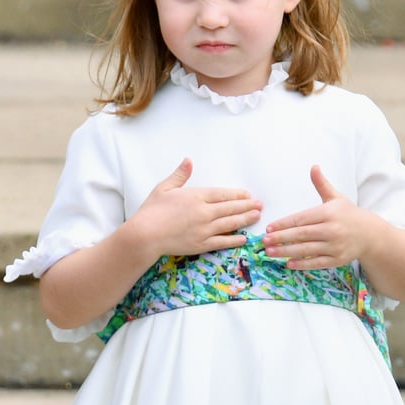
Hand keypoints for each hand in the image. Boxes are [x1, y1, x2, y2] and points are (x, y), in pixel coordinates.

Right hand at [132, 158, 262, 260]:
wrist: (144, 235)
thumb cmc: (151, 211)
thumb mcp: (164, 188)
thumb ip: (180, 175)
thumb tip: (189, 160)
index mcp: (196, 197)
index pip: (222, 194)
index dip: (237, 195)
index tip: (248, 194)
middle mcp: (204, 212)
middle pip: (230, 208)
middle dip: (246, 206)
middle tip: (259, 204)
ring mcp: (204, 229)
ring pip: (230, 223)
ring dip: (245, 219)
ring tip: (256, 216)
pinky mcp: (201, 244)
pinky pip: (222, 242)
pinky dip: (234, 239)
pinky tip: (243, 238)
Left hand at [262, 165, 375, 268]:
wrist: (370, 234)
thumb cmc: (348, 214)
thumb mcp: (336, 198)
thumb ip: (322, 184)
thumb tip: (313, 167)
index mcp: (328, 213)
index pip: (301, 219)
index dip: (284, 224)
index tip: (269, 228)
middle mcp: (331, 230)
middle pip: (301, 235)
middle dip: (281, 238)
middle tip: (264, 241)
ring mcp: (335, 246)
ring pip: (306, 250)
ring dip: (286, 252)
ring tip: (270, 252)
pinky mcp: (337, 260)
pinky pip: (317, 263)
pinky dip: (302, 264)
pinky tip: (289, 263)